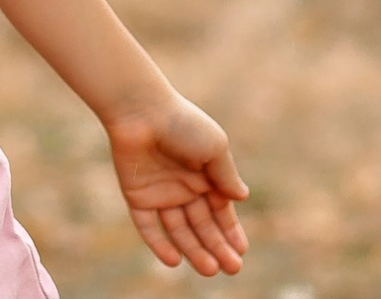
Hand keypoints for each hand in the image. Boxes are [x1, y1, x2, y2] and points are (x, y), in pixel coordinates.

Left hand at [106, 93, 250, 275]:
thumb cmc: (183, 124)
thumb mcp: (214, 148)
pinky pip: (148, 226)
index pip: (220, 211)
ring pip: (178, 230)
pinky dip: (159, 244)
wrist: (141, 110)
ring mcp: (161, 193)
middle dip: (216, 246)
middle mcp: (184, 187)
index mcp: (205, 175)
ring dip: (193, 249)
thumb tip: (243, 197)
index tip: (241, 251)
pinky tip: (174, 260)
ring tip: (209, 269)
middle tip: (231, 268)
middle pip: (202, 225)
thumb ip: (225, 175)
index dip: (230, 231)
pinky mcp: (137, 196)